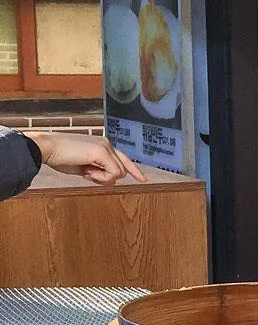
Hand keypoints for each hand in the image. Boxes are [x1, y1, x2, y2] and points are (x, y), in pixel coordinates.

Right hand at [28, 132, 144, 187]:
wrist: (47, 149)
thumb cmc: (60, 158)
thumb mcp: (83, 166)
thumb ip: (97, 170)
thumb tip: (110, 180)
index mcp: (102, 145)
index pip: (123, 159)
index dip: (134, 170)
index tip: (143, 180)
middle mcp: (107, 144)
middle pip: (122, 170)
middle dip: (105, 178)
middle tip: (86, 174)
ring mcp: (106, 147)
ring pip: (118, 173)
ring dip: (101, 178)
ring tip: (84, 170)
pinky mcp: (102, 152)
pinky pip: (113, 174)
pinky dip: (100, 178)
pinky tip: (86, 172)